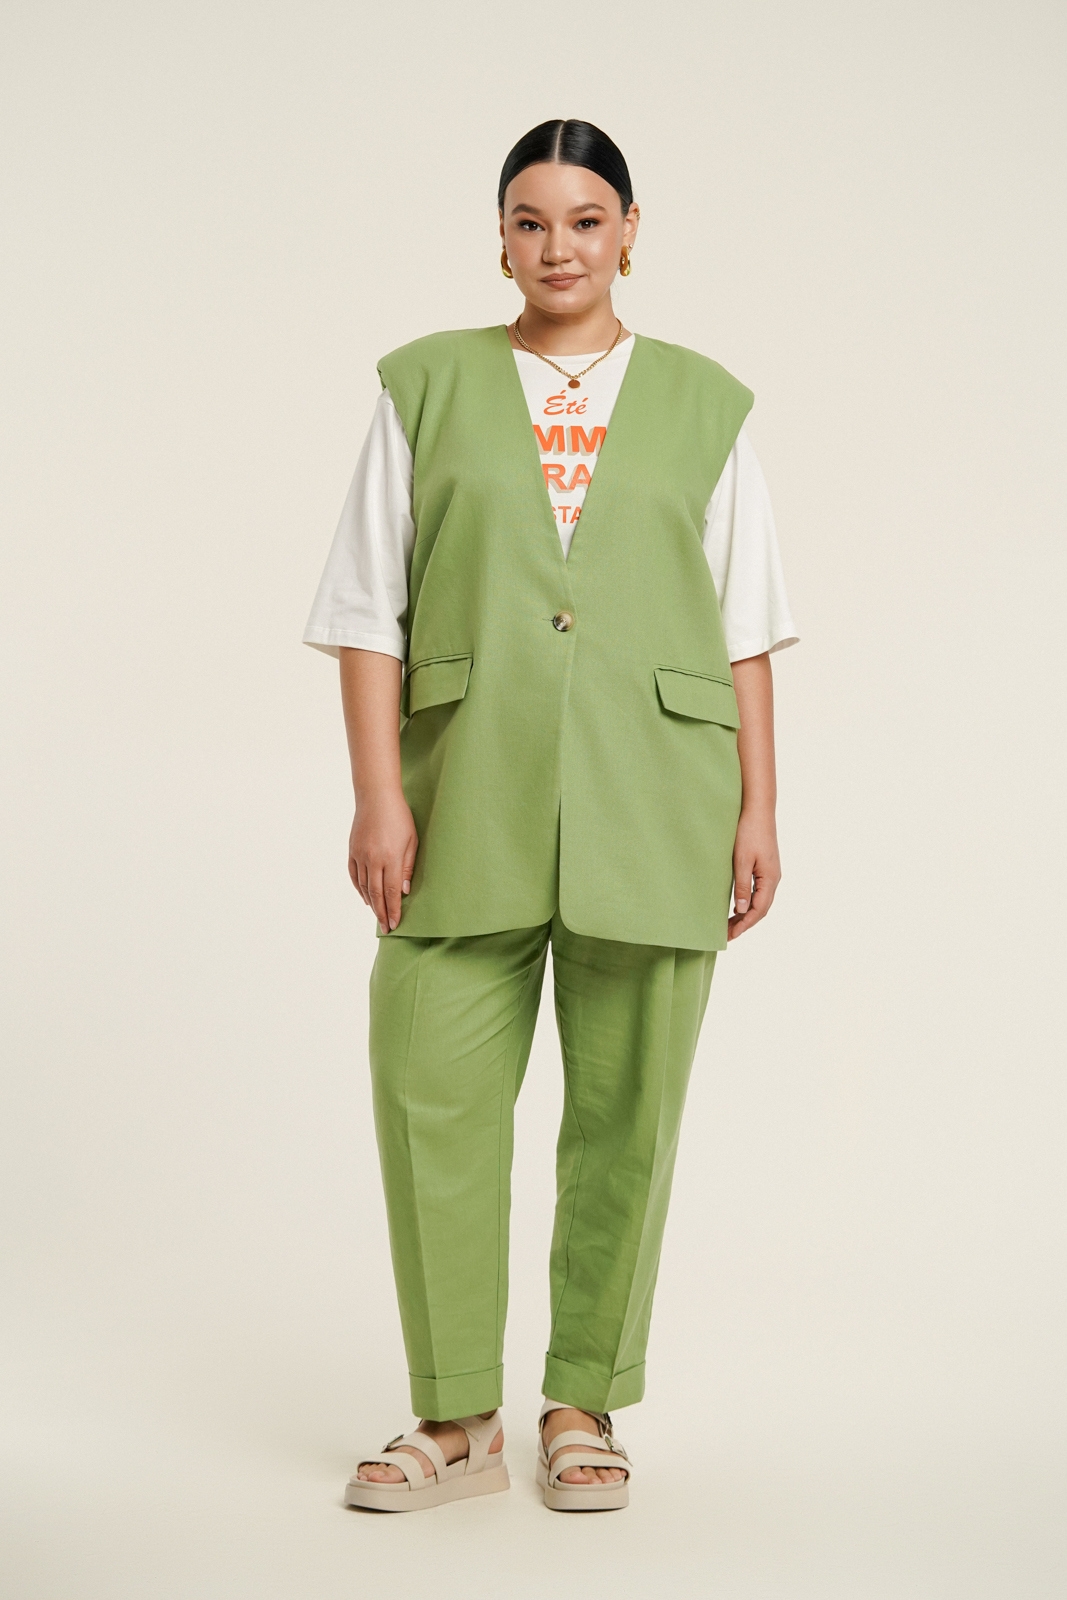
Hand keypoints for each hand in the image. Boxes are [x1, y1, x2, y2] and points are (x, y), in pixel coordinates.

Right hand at [349, 790, 418, 934]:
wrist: (376, 796)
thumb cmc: (399, 816)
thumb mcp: (411, 840)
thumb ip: (408, 866)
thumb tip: (404, 891)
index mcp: (390, 857)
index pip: (391, 892)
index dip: (393, 910)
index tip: (395, 924)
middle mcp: (373, 859)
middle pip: (376, 894)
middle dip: (382, 913)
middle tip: (386, 928)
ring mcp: (360, 855)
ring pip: (364, 886)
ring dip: (371, 903)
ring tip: (378, 915)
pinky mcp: (352, 850)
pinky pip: (354, 875)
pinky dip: (359, 888)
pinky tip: (365, 897)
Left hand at [728, 808, 780, 939]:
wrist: (758, 809)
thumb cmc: (749, 832)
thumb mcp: (742, 861)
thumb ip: (742, 886)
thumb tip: (742, 910)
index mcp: (770, 879)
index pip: (759, 910)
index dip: (744, 925)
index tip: (730, 936)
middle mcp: (774, 878)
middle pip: (761, 909)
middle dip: (744, 923)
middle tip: (726, 935)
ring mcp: (771, 873)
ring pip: (760, 901)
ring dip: (746, 914)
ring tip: (729, 924)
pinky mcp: (765, 867)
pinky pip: (759, 891)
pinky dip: (748, 903)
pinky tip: (737, 906)